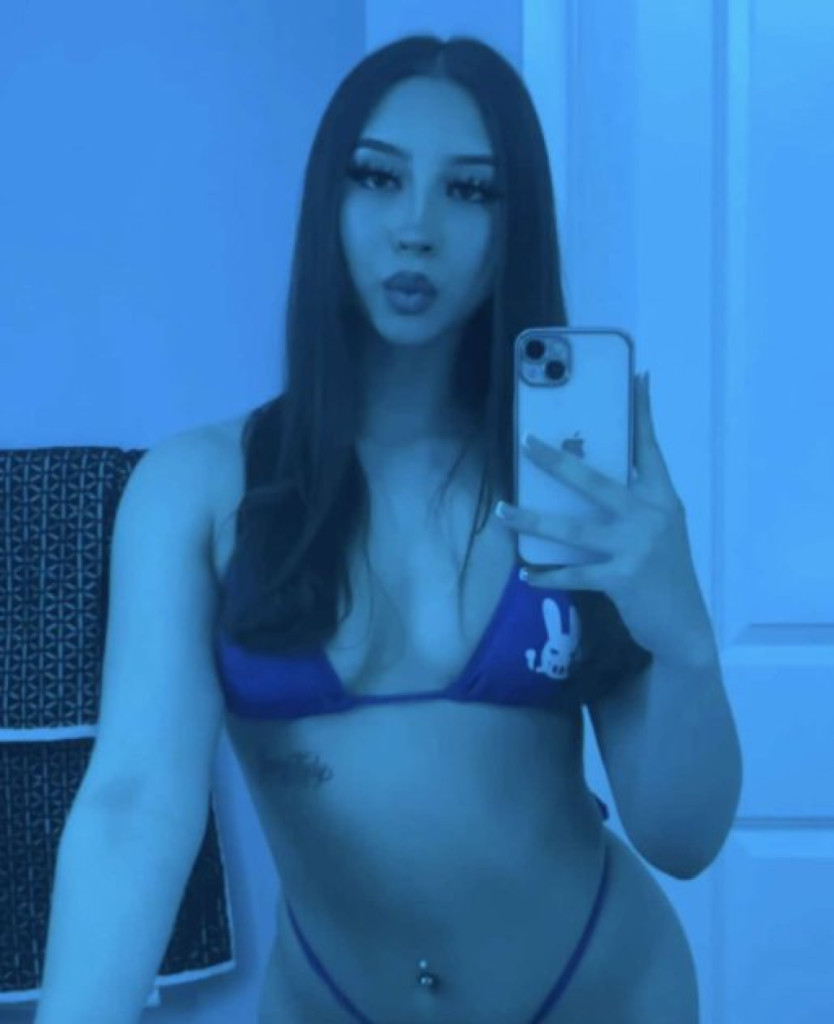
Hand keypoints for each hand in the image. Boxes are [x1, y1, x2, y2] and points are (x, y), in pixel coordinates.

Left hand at [493, 372, 715, 663]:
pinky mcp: (622, 578)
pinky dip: (548, 576)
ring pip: (572, 529)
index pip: (650, 448)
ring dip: (532, 520)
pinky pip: (574, 573)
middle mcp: (650, 516)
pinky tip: (526, 575)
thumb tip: (598, 482)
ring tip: (502, 511)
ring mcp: (636, 547)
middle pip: (595, 481)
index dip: (642, 413)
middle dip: (557, 461)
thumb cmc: (665, 574)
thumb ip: (636, 505)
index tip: (638, 377)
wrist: (683, 626)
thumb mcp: (661, 531)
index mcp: (661, 499)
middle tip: (526, 443)